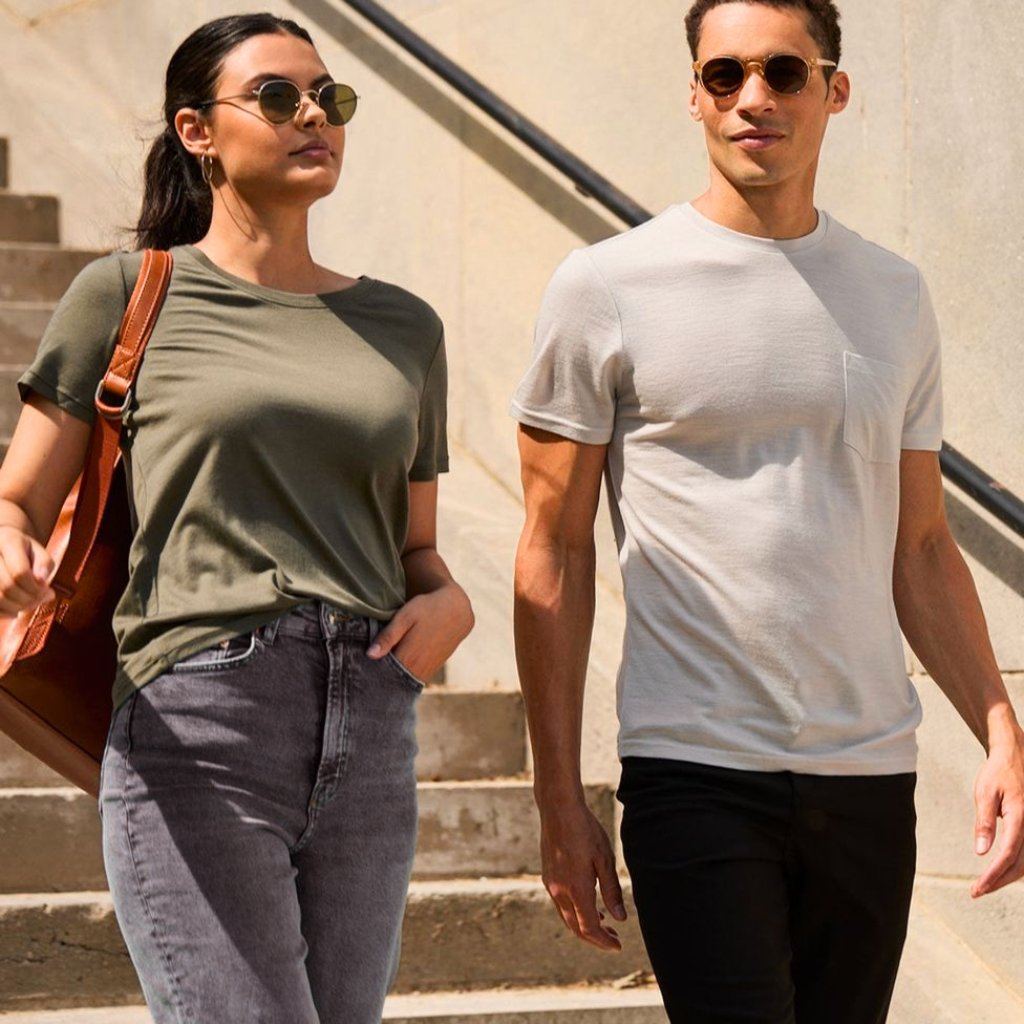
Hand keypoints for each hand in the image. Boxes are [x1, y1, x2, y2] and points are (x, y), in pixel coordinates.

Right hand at [0, 526, 54, 617]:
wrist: (0, 546)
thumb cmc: (22, 550)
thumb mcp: (38, 550)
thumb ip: (44, 563)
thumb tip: (41, 580)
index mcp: (7, 540)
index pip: (20, 572)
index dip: (36, 588)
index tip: (48, 592)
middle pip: (8, 587)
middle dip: (29, 599)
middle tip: (42, 600)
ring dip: (17, 607)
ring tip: (30, 604)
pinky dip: (4, 612)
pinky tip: (15, 610)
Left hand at [367, 581, 472, 681]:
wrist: (458, 610)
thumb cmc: (428, 609)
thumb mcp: (406, 616)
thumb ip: (388, 636)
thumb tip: (370, 655)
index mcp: (408, 657)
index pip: (381, 675)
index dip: (369, 673)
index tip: (359, 669)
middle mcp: (417, 669)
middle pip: (391, 681)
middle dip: (378, 677)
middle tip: (364, 670)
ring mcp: (426, 671)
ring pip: (402, 682)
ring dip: (390, 677)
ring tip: (378, 666)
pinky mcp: (432, 669)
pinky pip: (412, 678)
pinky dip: (402, 675)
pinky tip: (394, 665)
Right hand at [538, 796, 625, 950]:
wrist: (559, 809)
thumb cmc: (585, 830)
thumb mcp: (605, 859)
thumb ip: (612, 891)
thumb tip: (620, 918)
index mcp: (576, 889)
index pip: (589, 927)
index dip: (604, 941)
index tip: (618, 946)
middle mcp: (559, 891)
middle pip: (575, 927)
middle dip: (595, 937)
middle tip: (614, 938)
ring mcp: (550, 883)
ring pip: (566, 917)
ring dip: (584, 925)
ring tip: (605, 922)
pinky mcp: (547, 875)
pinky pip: (561, 903)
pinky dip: (575, 911)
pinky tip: (588, 902)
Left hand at [971, 729, 1023, 896]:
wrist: (1014, 756)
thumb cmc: (997, 773)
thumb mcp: (985, 793)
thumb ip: (984, 822)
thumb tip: (982, 852)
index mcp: (1021, 816)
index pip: (1009, 853)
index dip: (995, 874)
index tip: (979, 887)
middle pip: (1021, 864)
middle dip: (999, 881)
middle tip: (976, 892)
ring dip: (1007, 877)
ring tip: (984, 886)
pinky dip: (1015, 866)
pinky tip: (999, 873)